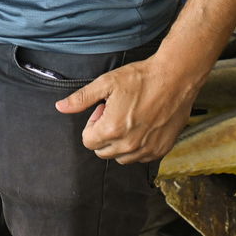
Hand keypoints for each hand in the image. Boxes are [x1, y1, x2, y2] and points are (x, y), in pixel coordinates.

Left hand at [54, 52, 203, 163]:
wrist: (175, 78)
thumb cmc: (141, 78)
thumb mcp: (106, 83)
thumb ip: (81, 99)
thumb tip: (61, 107)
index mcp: (112, 129)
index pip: (88, 141)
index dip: (92, 124)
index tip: (103, 109)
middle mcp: (129, 145)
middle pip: (103, 151)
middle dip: (104, 134)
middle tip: (116, 112)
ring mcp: (147, 150)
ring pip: (121, 157)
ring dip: (120, 142)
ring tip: (130, 118)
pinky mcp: (161, 149)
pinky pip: (141, 157)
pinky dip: (138, 146)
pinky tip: (143, 125)